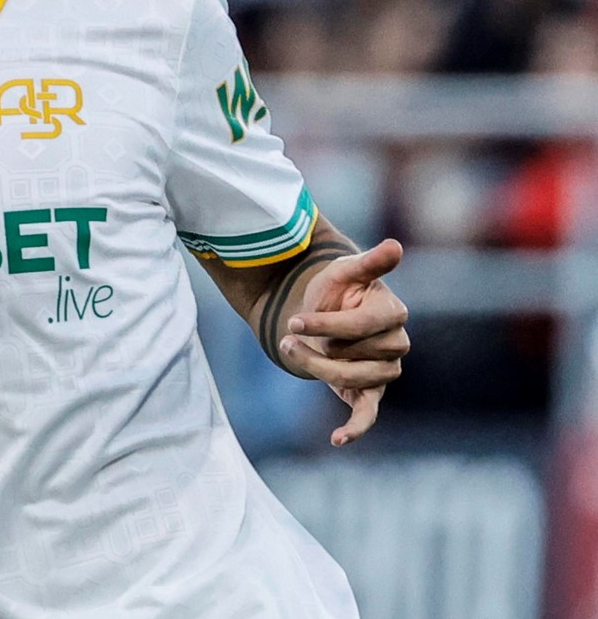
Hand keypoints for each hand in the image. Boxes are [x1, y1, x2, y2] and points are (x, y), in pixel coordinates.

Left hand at [279, 239, 409, 446]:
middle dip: (318, 346)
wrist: (327, 309)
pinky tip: (337, 439)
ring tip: (290, 349)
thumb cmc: (338, 288)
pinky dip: (354, 428)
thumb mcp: (346, 271)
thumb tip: (396, 246)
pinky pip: (368, 415)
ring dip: (317, 370)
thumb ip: (370, 263)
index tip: (293, 320)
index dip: (326, 324)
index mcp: (393, 312)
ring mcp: (385, 370)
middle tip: (290, 335)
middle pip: (353, 355)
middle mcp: (396, 344)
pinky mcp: (370, 392)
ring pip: (352, 380)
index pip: (361, 326)